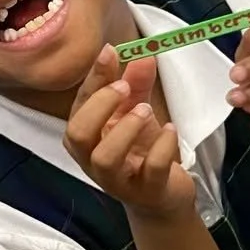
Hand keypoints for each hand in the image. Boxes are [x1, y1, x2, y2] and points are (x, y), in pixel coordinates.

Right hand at [66, 47, 196, 215]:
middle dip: (100, 105)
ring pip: (105, 157)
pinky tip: (172, 131)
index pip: (80, 104)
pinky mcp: (147, 191)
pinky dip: (162, 146)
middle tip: (125, 88)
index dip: (94, 77)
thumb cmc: (143, 152)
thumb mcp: (138, 113)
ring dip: (125, 128)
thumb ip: (137, 84)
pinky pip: (150, 169)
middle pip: (77, 134)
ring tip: (146, 111)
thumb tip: (142, 53)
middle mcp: (94, 159)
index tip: (111, 52)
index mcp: (88, 135)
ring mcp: (118, 179)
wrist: (163, 197)